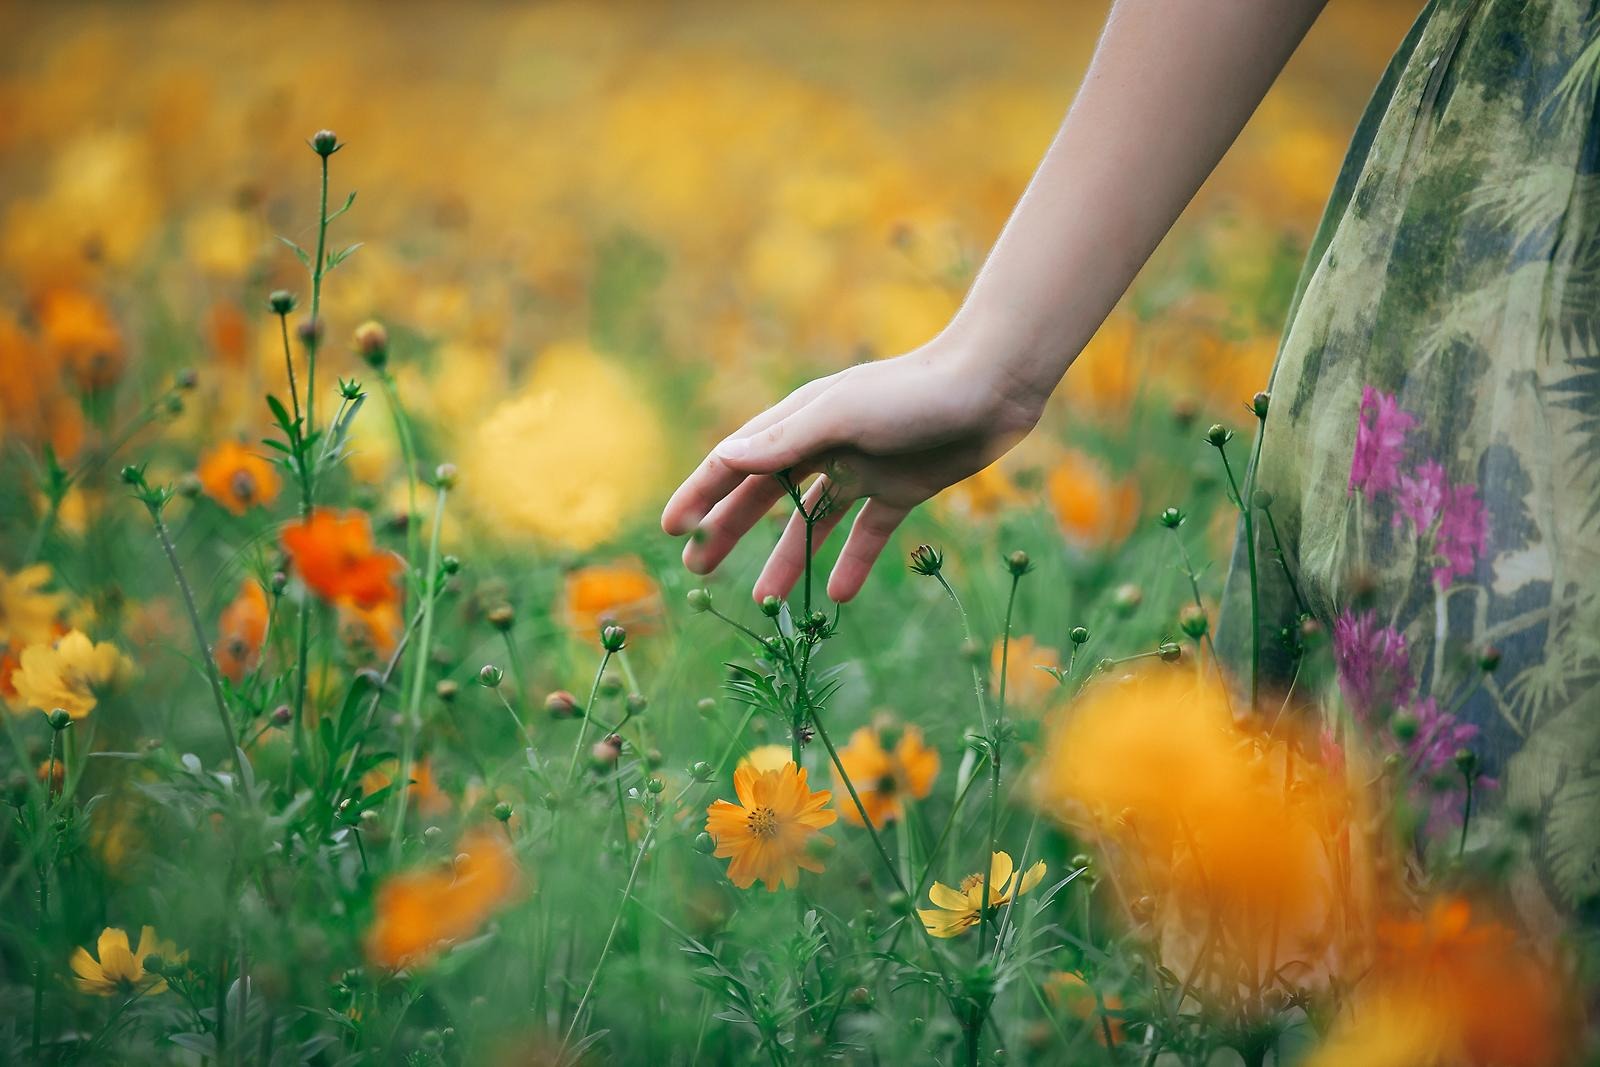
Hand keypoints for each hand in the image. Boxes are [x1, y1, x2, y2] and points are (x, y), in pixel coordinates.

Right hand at [660, 339, 1043, 602]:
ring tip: (765, 602)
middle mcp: (824, 445)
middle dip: (729, 531)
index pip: (736, 461)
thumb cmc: (912, 392)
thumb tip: (725, 459)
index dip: (701, 493)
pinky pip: (867, 533)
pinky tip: (838, 597)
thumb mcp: (841, 415)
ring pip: (811, 523)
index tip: (672, 528)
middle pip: (764, 496)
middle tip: (698, 571)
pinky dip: (852, 562)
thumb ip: (785, 441)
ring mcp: (862, 469)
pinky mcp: (901, 489)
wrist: (991, 388)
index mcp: (800, 421)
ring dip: (788, 560)